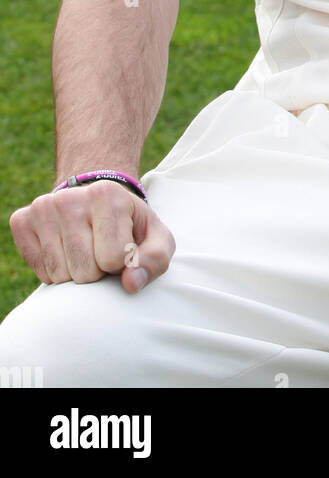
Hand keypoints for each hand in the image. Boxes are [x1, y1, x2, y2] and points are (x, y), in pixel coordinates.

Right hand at [9, 179, 174, 291]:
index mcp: (106, 194)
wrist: (97, 203)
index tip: (123, 248)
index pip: (113, 259)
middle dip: (98, 271)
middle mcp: (70, 197)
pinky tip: (64, 250)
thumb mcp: (156, 238)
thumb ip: (155, 260)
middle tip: (102, 251)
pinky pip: (39, 271)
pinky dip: (54, 271)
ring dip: (76, 273)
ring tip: (85, 250)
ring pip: (60, 275)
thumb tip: (131, 283)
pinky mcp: (22, 221)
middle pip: (85, 271)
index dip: (121, 264)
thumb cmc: (131, 226)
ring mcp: (43, 207)